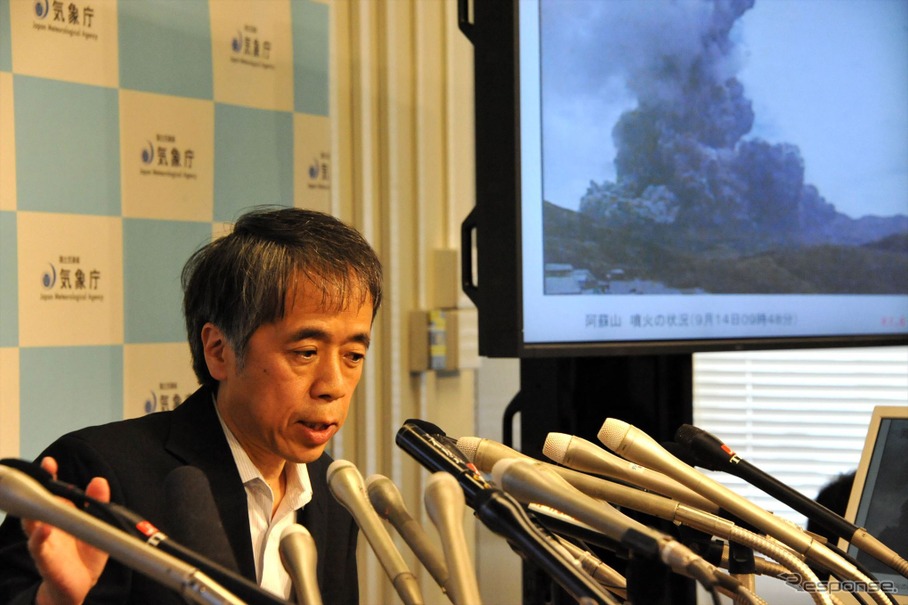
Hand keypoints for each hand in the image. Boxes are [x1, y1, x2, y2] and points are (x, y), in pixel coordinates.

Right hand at [21, 457, 110, 604]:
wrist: (80, 585)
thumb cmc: (85, 554)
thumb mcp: (97, 526)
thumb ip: (97, 503)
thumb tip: (99, 480)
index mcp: (60, 516)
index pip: (51, 493)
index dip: (48, 477)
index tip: (49, 463)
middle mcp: (48, 526)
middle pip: (38, 505)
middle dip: (37, 490)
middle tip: (39, 475)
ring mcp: (44, 543)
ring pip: (32, 525)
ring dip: (34, 512)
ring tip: (40, 500)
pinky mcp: (45, 561)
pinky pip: (38, 548)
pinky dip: (39, 538)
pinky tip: (43, 530)